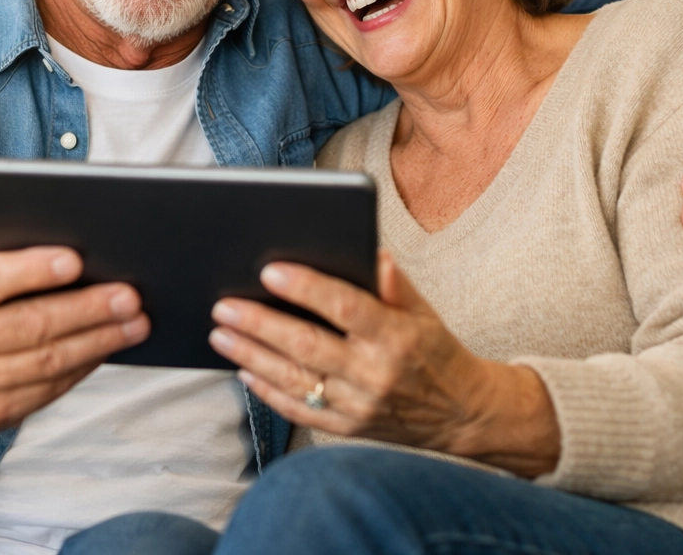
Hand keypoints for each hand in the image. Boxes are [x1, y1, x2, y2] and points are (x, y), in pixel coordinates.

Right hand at [0, 232, 148, 474]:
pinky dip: (87, 364)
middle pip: (30, 325)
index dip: (34, 270)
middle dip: (87, 309)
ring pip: (49, 361)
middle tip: (130, 295)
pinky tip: (112, 345)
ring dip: (100, 340)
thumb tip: (36, 223)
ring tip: (137, 321)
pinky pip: (52, 387)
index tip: (77, 260)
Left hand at [208, 251, 558, 476]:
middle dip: (260, 324)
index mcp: (396, 336)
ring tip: (220, 332)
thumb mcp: (424, 311)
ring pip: (295, 380)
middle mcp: (375, 374)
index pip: (345, 307)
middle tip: (224, 304)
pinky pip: (300, 410)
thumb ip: (395, 283)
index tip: (270, 270)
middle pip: (308, 346)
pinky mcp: (348, 428)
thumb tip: (371, 252)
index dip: (307, 288)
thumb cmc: (435, 351)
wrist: (462, 414)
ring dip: (252, 355)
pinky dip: (267, 391)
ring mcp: (359, 406)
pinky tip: (242, 369)